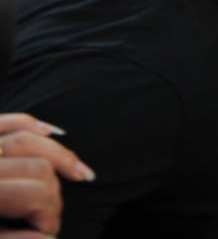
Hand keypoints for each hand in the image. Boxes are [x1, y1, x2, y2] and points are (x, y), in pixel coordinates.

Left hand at [0, 113, 94, 236]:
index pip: (34, 194)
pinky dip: (31, 123)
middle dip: (54, 191)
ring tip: (80, 171)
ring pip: (27, 137)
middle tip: (55, 214)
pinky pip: (8, 121)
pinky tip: (52, 133)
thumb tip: (51, 237)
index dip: (49, 214)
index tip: (51, 230)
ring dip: (59, 154)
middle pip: (36, 166)